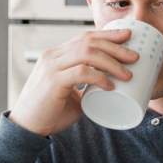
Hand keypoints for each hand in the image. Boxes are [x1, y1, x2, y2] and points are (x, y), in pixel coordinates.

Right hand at [9, 28, 138, 136]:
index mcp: (56, 55)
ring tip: (127, 74)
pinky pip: (81, 73)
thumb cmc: (51, 111)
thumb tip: (112, 84)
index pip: (84, 37)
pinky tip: (111, 86)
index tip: (128, 36)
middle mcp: (53, 56)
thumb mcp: (71, 91)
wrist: (27, 128)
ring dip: (111, 62)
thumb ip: (86, 85)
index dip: (107, 35)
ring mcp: (51, 68)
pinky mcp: (53, 82)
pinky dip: (99, 77)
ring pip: (87, 53)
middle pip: (89, 42)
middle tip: (134, 57)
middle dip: (115, 47)